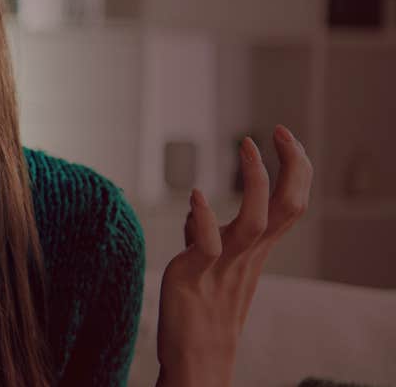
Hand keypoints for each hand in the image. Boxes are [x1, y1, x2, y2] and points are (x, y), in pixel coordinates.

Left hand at [155, 124, 312, 386]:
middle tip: (278, 131)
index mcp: (256, 249)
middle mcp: (247, 254)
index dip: (293, 167)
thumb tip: (198, 210)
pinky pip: (207, 246)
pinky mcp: (193, 275)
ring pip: (254, 222)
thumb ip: (208, 233)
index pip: (289, 203)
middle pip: (286, 207)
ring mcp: (223, 264)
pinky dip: (204, 220)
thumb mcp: (210, 263)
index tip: (282, 135)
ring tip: (246, 147)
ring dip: (254, 183)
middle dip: (290, 166)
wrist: (195, 356)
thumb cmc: (202, 308)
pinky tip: (197, 197)